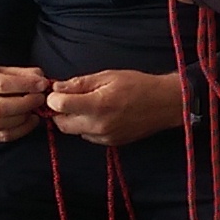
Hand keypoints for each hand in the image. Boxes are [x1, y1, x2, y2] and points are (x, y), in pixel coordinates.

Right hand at [0, 65, 52, 142]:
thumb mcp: (8, 71)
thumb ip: (26, 74)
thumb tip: (41, 82)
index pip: (1, 84)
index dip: (25, 85)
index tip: (42, 85)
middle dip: (25, 104)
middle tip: (40, 99)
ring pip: (0, 124)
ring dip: (23, 118)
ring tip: (35, 110)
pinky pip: (3, 136)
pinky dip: (22, 130)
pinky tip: (31, 120)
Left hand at [46, 69, 183, 147]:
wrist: (164, 104)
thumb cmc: (138, 85)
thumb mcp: (109, 76)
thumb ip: (80, 83)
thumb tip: (57, 88)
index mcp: (98, 105)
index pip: (60, 106)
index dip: (54, 97)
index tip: (58, 91)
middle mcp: (98, 125)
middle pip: (62, 124)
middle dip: (60, 111)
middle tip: (69, 98)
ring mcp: (104, 137)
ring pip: (74, 131)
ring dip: (74, 119)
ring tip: (88, 105)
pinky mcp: (110, 143)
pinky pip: (88, 136)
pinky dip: (87, 126)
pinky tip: (100, 115)